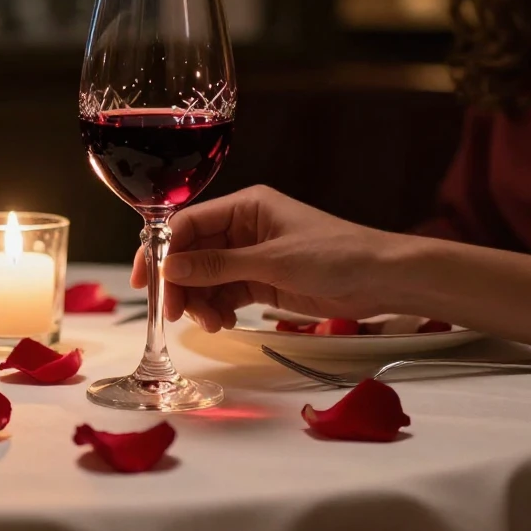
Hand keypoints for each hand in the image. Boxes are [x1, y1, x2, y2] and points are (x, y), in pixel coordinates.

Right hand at [131, 185, 409, 331]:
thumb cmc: (335, 256)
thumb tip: (168, 270)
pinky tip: (224, 321)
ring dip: (200, 301)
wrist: (384, 279)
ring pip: (206, 277)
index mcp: (245, 206)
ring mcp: (252, 255)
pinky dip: (218, 308)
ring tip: (211, 323)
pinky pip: (225, 292)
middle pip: (192, 253)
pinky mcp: (263, 281)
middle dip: (180, 283)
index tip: (146, 281)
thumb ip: (217, 266)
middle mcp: (243, 227)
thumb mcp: (272, 262)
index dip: (162, 250)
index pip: (187, 224)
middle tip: (176, 314)